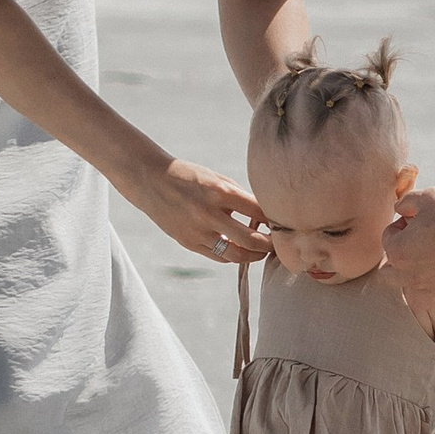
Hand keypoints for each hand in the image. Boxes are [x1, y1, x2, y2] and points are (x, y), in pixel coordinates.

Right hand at [138, 158, 268, 262]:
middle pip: (251, 240)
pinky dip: (233, 256)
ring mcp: (198, 232)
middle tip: (279, 244)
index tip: (283, 223)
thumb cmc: (189, 177)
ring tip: (261, 251)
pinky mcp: (189, 243)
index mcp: (220, 192)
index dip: (275, 220)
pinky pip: (218, 257)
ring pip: (236, 255)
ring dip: (253, 256)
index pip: (258, 212)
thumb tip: (264, 215)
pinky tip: (240, 250)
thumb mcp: (216, 179)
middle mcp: (209, 214)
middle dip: (269, 245)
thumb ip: (239, 197)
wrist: (151, 181)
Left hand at [381, 183, 434, 297]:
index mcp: (398, 252)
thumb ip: (407, 201)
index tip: (419, 218)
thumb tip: (401, 208)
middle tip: (418, 241)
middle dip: (399, 256)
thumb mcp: (427, 196)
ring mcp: (432, 289)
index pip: (388, 237)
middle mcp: (410, 277)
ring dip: (422, 267)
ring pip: (417, 282)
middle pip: (389, 272)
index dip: (403, 224)